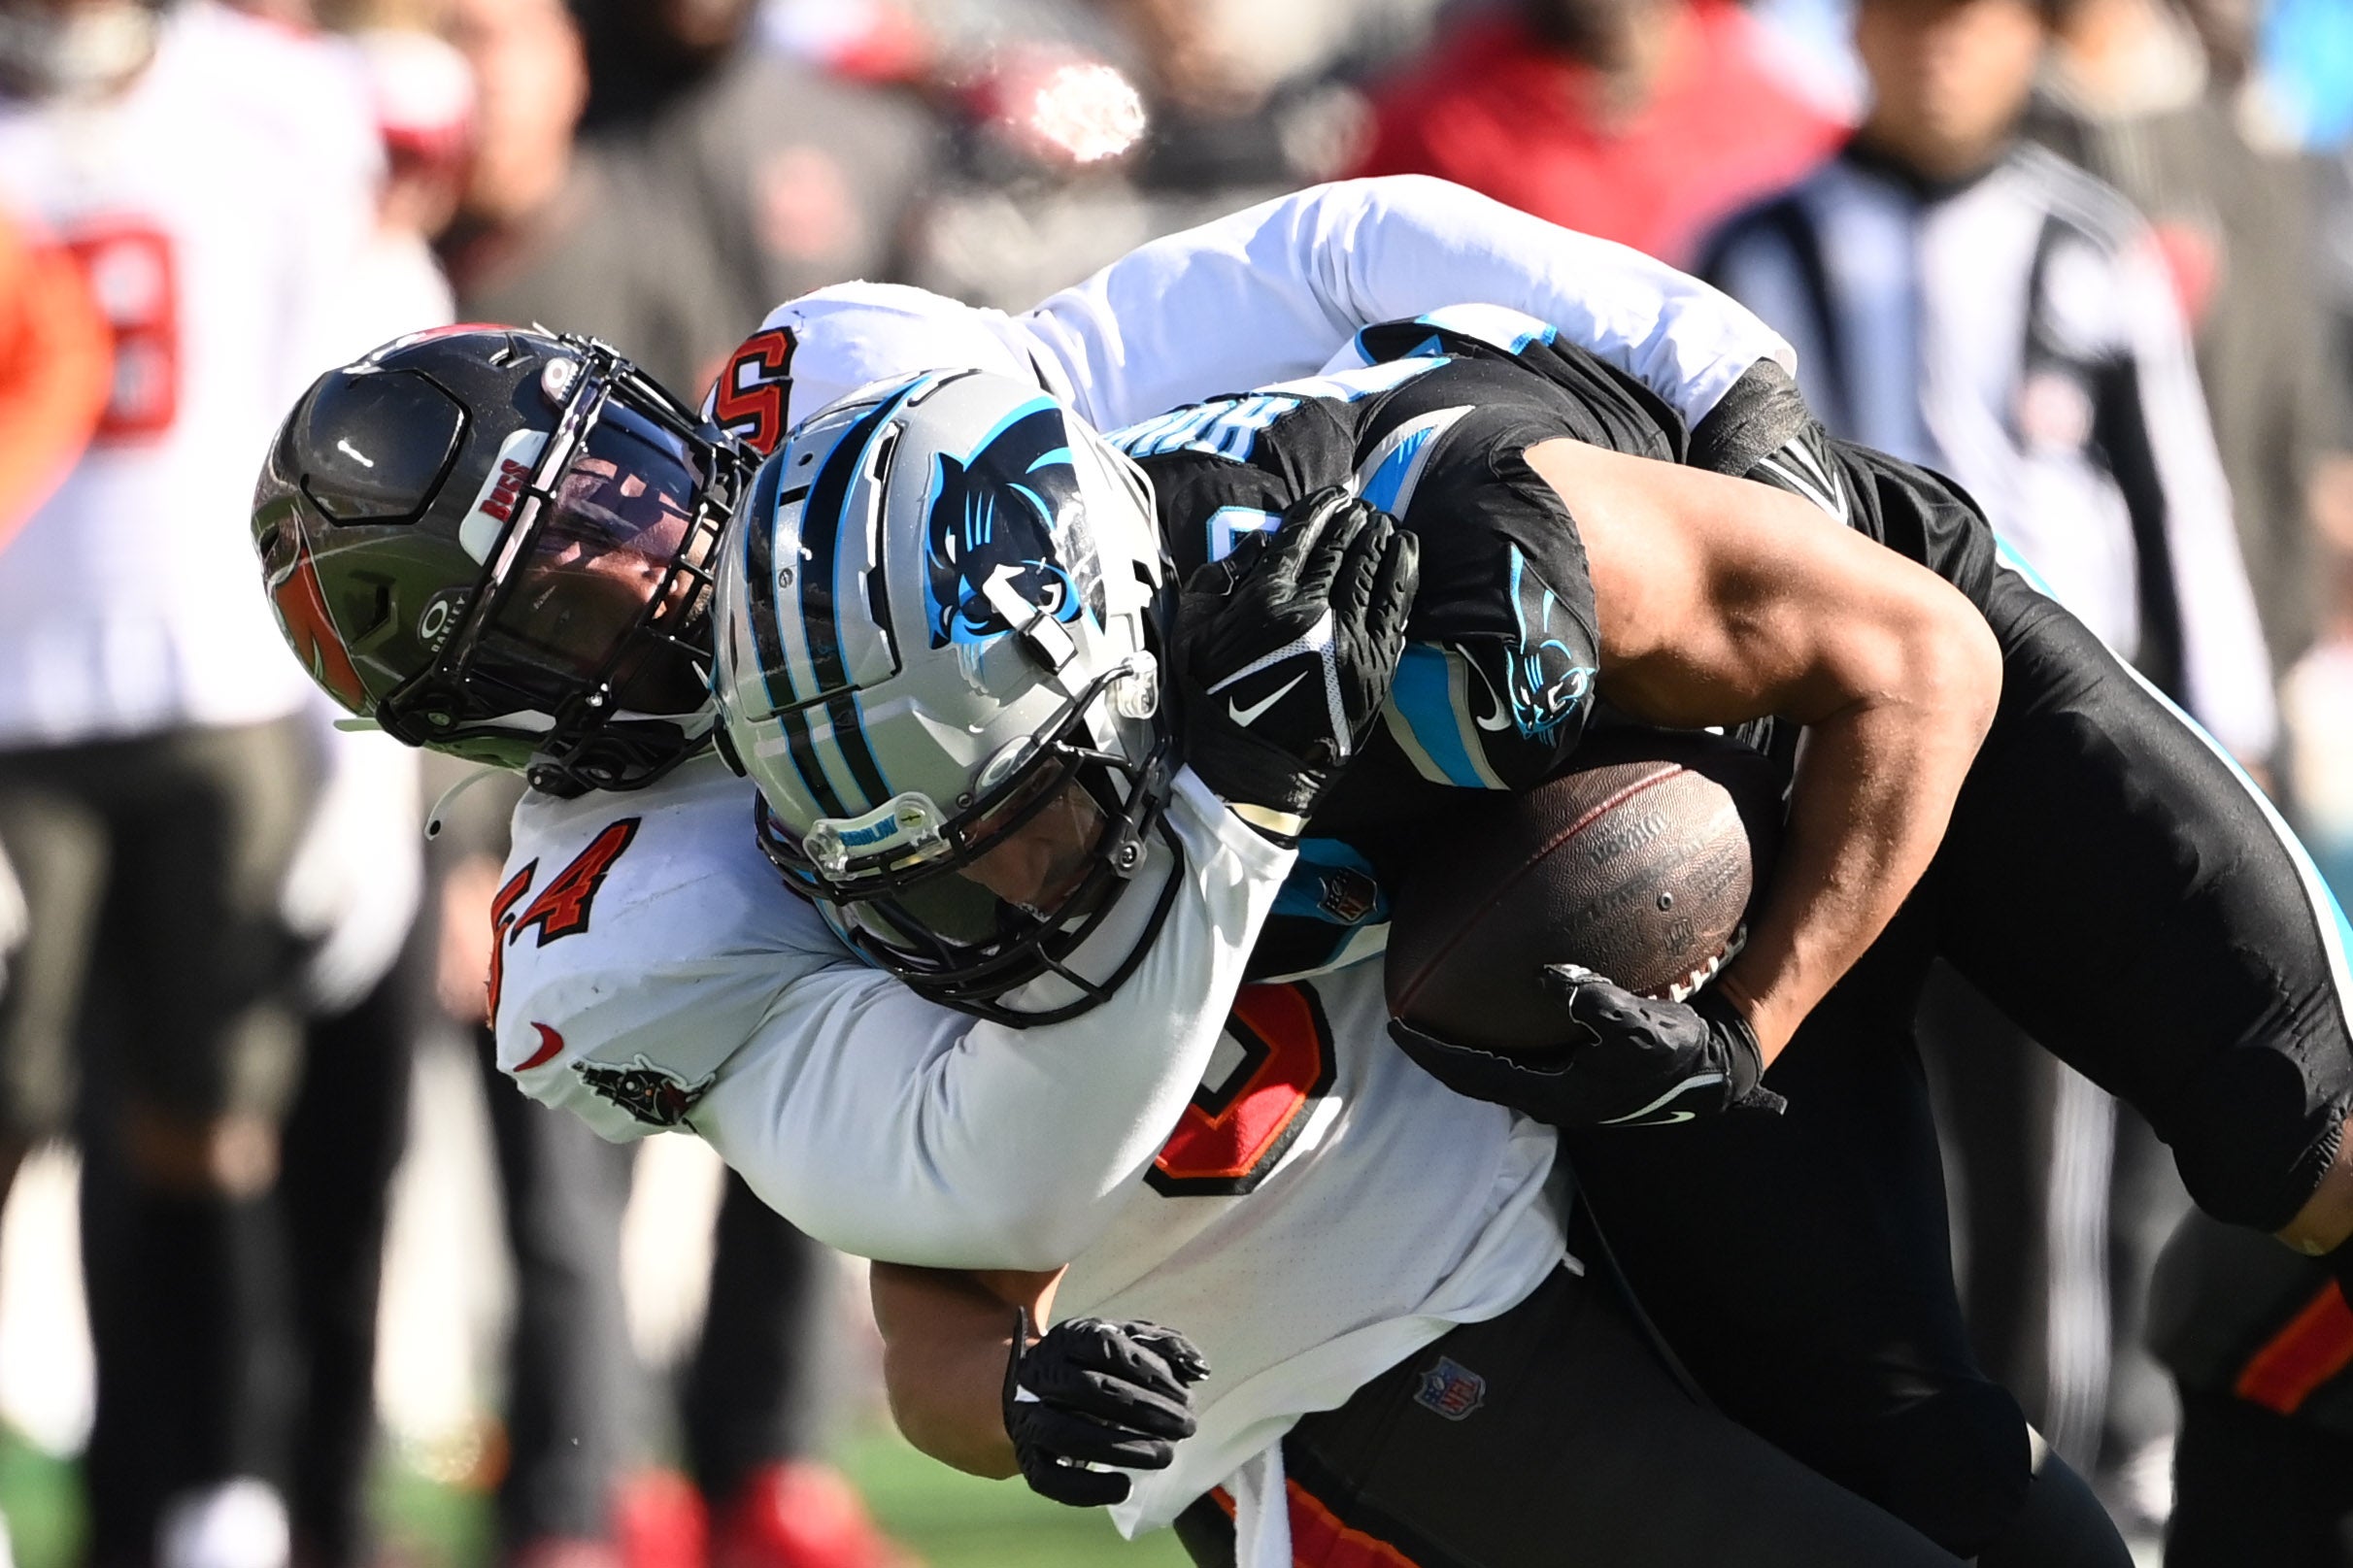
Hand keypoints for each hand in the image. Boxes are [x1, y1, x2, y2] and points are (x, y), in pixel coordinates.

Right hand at [1002, 1310, 1210, 1506]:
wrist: (1041, 1394)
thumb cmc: (1097, 1366)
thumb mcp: (1128, 1344)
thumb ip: (1165, 1348)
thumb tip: (1200, 1368)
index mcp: (1067, 1339)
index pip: (1105, 1346)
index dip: (1148, 1371)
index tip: (1184, 1395)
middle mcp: (1040, 1375)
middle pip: (1088, 1390)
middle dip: (1144, 1411)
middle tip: (1186, 1427)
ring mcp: (1029, 1418)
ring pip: (1067, 1434)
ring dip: (1122, 1448)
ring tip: (1166, 1455)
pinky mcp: (1028, 1459)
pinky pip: (1051, 1479)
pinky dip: (1088, 1488)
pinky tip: (1124, 1487)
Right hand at [1176, 488, 1417, 840]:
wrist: (1251, 769)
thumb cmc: (1213, 701)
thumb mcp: (1192, 633)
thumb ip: (1218, 579)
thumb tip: (1261, 544)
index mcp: (1268, 600)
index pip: (1305, 534)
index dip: (1323, 508)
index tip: (1334, 496)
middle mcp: (1315, 613)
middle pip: (1346, 547)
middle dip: (1356, 519)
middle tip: (1363, 506)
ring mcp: (1351, 640)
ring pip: (1376, 571)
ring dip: (1383, 538)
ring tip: (1385, 522)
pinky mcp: (1376, 666)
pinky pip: (1396, 607)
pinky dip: (1404, 573)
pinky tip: (1407, 551)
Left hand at [1389, 963, 1785, 1127]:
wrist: (1712, 1071)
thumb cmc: (1677, 1051)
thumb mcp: (1641, 1025)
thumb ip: (1597, 1003)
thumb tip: (1550, 978)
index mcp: (1552, 1094)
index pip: (1474, 1075)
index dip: (1432, 1053)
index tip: (1395, 1028)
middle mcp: (1548, 1097)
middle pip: (1474, 1076)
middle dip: (1438, 1051)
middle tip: (1402, 1019)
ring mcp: (1560, 1088)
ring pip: (1494, 1068)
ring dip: (1462, 1045)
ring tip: (1435, 1014)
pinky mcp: (1574, 1073)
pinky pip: (1517, 1056)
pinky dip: (1492, 1036)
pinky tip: (1491, 1008)